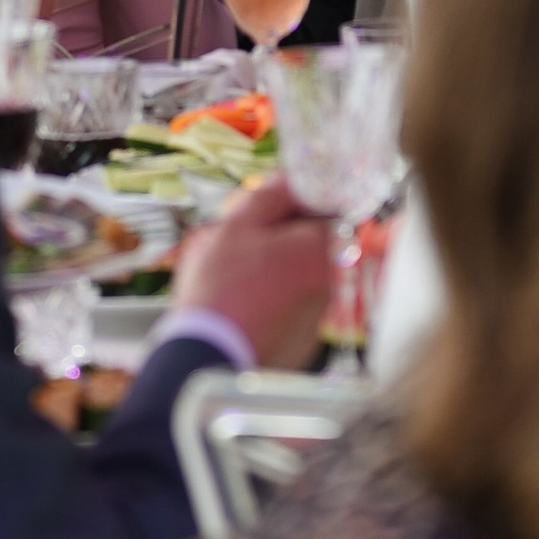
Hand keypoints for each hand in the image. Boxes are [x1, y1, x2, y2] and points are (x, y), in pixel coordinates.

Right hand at [174, 174, 333, 374]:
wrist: (207, 358)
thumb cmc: (221, 290)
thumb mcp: (237, 224)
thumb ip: (271, 194)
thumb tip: (292, 180)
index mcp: (321, 248)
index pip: (323, 209)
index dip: (292, 206)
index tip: (265, 212)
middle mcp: (331, 282)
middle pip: (310, 244)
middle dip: (278, 240)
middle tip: (240, 245)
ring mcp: (318, 316)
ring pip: (297, 277)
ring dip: (273, 272)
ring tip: (233, 280)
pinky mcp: (303, 342)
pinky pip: (290, 309)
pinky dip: (271, 303)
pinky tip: (240, 307)